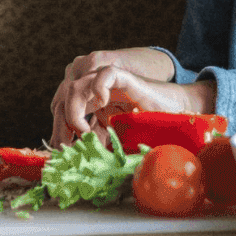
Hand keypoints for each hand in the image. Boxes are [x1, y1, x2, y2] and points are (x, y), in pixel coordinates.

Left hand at [50, 49, 213, 147]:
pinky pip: (105, 73)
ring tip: (83, 130)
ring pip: (78, 84)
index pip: (64, 109)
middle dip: (61, 123)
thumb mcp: (117, 141)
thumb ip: (99, 145)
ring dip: (74, 108)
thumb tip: (77, 161)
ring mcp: (110, 83)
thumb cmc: (149, 131)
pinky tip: (102, 103)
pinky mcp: (126, 78)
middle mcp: (98, 91)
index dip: (58, 128)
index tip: (59, 150)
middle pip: (65, 97)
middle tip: (66, 145)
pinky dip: (98, 86)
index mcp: (93, 104)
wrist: (177, 116)